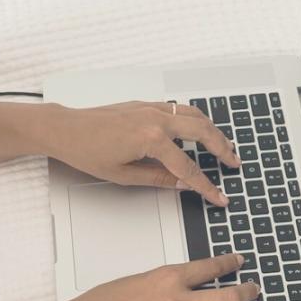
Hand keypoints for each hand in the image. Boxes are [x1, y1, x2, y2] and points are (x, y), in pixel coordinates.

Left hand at [41, 101, 239, 204]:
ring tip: (223, 146)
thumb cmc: (87, 151)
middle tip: (234, 163)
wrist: (66, 129)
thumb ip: (158, 178)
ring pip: (194, 115)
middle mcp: (156, 119)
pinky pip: (179, 109)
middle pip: (202, 132)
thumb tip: (182, 183)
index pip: (188, 167)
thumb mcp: (124, 175)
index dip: (206, 185)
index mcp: (152, 139)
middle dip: (222, 149)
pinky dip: (195, 118)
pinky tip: (199, 129)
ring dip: (213, 130)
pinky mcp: (145, 104)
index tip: (218, 196)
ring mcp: (151, 108)